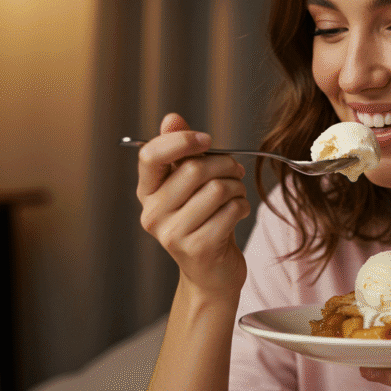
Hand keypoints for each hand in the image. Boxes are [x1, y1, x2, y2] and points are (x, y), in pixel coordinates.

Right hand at [137, 113, 251, 297]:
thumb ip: (181, 150)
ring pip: (217, 189)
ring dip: (237, 187)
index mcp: (147, 191)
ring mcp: (172, 234)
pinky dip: (242, 206)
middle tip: (235, 172)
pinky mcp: (197, 248)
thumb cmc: (203, 221)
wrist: (210, 273)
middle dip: (224, 165)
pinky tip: (238, 213)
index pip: (151, 155)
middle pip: (194, 169)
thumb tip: (172, 118)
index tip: (206, 140)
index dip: (181, 140)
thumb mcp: (190, 184)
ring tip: (236, 194)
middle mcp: (153, 213)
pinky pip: (231, 211)